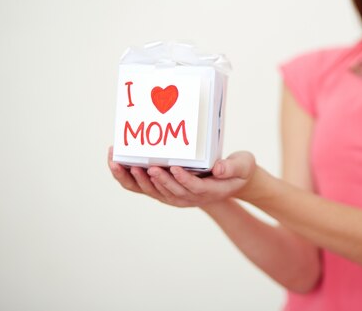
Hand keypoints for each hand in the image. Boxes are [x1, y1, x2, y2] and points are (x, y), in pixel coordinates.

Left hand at [107, 147, 256, 207]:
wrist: (233, 180)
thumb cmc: (239, 169)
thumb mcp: (243, 165)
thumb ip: (232, 167)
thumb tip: (220, 169)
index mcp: (210, 190)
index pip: (194, 187)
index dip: (183, 179)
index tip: (174, 168)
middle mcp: (192, 196)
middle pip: (170, 191)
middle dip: (157, 180)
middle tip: (145, 167)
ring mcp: (178, 196)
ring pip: (155, 191)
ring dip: (137, 180)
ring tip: (124, 165)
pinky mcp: (168, 190)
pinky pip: (147, 188)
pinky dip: (131, 179)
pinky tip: (118, 164)